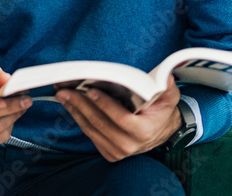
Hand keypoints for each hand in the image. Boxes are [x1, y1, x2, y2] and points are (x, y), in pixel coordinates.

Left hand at [56, 76, 182, 161]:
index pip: (120, 118)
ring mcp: (117, 151)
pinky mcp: (108, 153)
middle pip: (100, 123)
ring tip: (63, 95)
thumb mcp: (168, 98)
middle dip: (80, 104)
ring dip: (75, 110)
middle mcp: (129, 145)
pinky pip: (90, 134)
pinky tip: (70, 105)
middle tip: (65, 90)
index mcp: (143, 131)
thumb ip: (166, 88)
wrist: (158, 132)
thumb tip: (165, 78)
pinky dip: (79, 118)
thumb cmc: (160, 111)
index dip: (105, 105)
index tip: (90, 90)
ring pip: (91, 129)